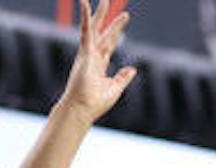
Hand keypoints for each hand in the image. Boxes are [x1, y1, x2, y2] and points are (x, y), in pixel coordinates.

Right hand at [61, 0, 136, 121]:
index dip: (116, 31)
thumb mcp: (115, 88)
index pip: (109, 43)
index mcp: (99, 65)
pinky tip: (85, 4)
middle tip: (109, 2)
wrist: (82, 108)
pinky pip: (85, 31)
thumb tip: (132, 69)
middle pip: (101, 32)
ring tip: (104, 0)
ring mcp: (87, 53)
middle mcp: (92, 56)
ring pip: (94, 28)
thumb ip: (122, 77)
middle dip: (106, 18)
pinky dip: (86, 18)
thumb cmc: (95, 103)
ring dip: (98, 14)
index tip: (123, 19)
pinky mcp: (84, 52)